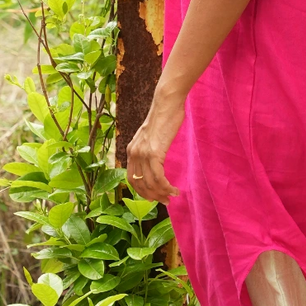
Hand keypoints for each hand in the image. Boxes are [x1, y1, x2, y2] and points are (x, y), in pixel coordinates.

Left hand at [126, 87, 184, 202]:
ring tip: (172, 196)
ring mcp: (142, 153)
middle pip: (139, 184)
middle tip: (165, 201)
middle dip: (152, 196)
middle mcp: (133, 153)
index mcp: (131, 150)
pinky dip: (166, 187)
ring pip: (150, 183)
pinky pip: (158, 177)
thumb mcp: (152, 136)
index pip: (132, 178)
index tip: (154, 196)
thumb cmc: (164, 117)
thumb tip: (157, 160)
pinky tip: (174, 189)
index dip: (142, 191)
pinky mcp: (154, 153)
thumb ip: (150, 148)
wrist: (166, 104)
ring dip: (161, 193)